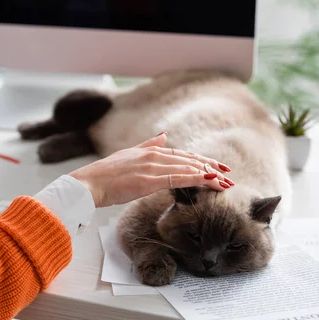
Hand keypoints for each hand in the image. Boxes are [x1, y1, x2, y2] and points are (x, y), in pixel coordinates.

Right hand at [68, 133, 232, 207]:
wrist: (88, 184)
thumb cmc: (105, 174)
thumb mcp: (128, 154)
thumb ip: (147, 144)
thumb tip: (163, 136)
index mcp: (150, 151)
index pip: (183, 155)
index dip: (202, 160)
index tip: (218, 166)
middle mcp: (153, 156)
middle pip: (189, 161)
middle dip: (211, 168)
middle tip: (229, 175)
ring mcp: (151, 167)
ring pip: (187, 169)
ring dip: (209, 175)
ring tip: (225, 182)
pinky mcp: (147, 181)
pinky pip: (177, 179)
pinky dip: (195, 178)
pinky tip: (209, 181)